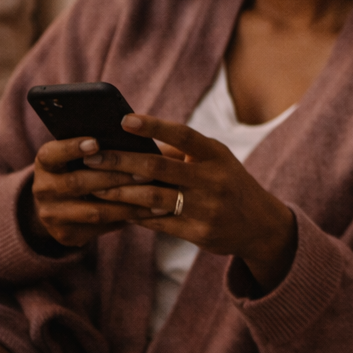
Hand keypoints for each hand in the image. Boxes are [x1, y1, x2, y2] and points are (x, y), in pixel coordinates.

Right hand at [29, 136, 149, 247]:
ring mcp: (51, 215)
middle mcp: (43, 189)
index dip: (72, 148)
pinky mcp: (65, 235)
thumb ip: (99, 147)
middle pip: (79, 183)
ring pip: (94, 210)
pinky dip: (127, 218)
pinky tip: (150, 212)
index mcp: (45, 163)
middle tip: (147, 173)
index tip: (96, 142)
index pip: (52, 153)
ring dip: (129, 204)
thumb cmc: (83, 169)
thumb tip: (136, 130)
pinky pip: (101, 227)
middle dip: (116, 177)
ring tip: (156, 196)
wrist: (62, 206)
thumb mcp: (81, 156)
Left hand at [81, 113, 298, 290]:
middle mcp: (213, 180)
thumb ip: (181, 154)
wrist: (261, 225)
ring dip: (119, 192)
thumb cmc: (229, 184)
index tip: (124, 120)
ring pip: (152, 198)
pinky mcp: (199, 233)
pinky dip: (133, 214)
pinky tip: (115, 209)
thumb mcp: (216, 162)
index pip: (182, 135)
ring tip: (95, 187)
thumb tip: (135, 143)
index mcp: (217, 155)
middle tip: (92, 156)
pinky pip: (157, 222)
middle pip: (158, 167)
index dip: (153, 126)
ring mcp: (206, 208)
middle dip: (120, 161)